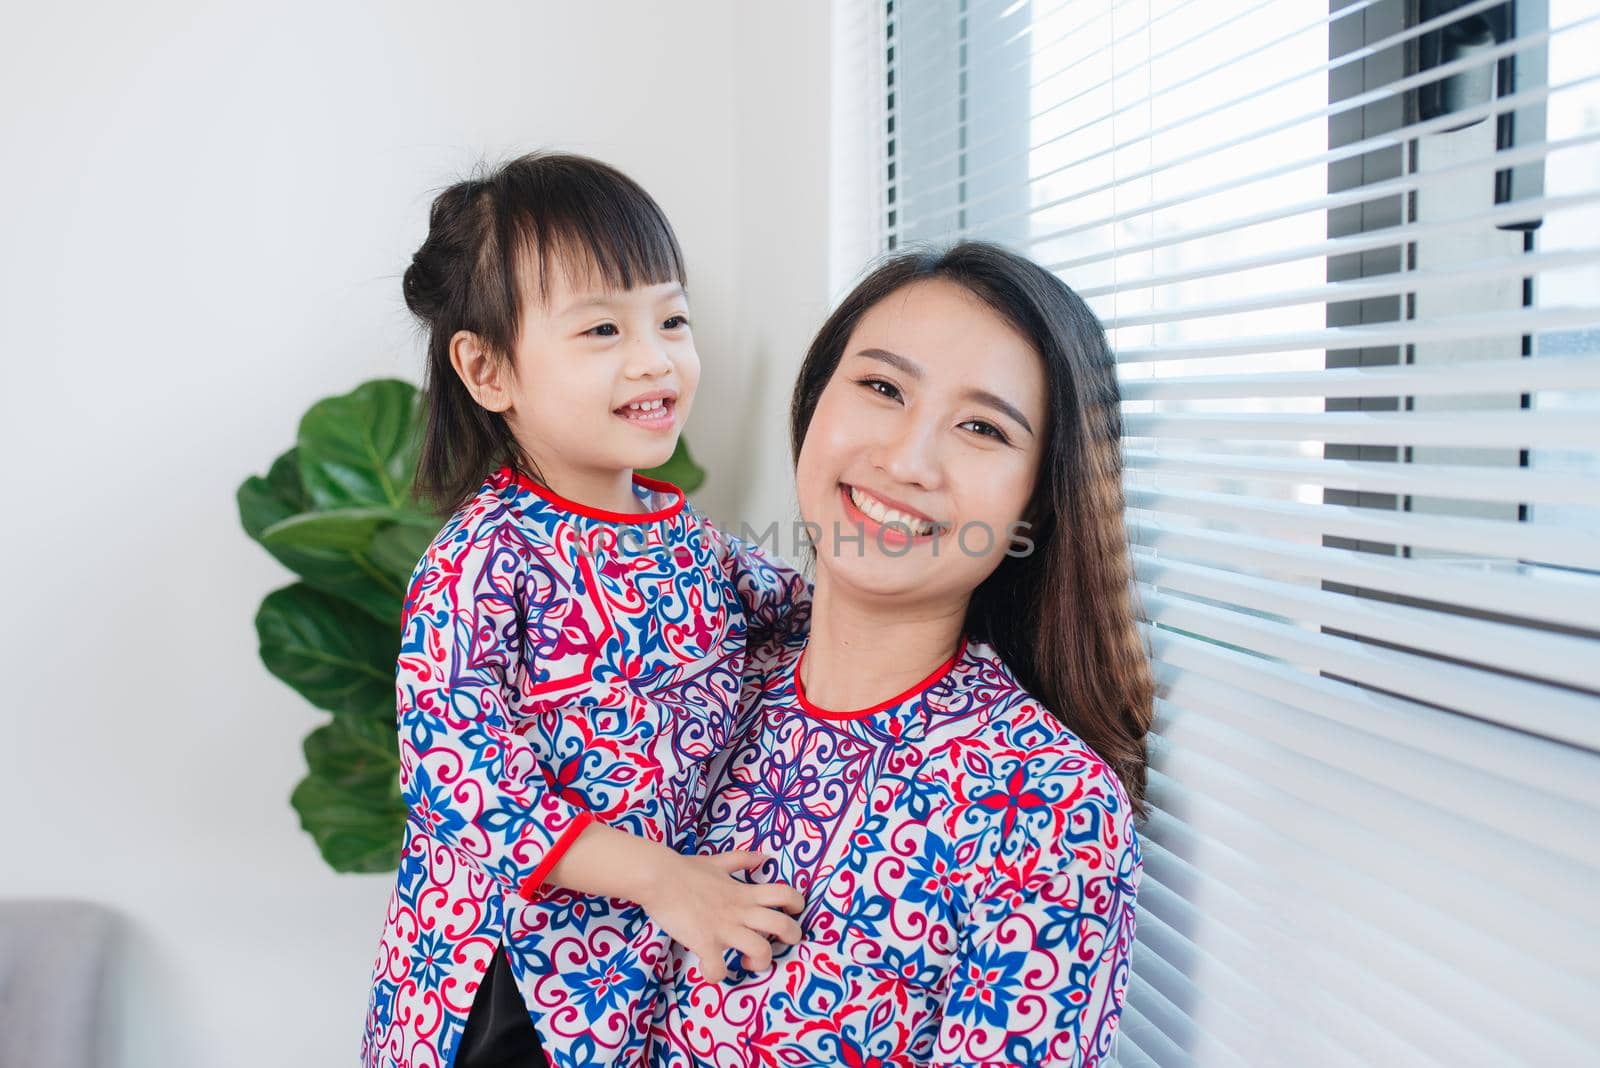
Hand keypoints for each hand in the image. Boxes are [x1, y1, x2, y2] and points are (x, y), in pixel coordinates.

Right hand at [637, 850, 805, 982]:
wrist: (658, 876)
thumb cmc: (685, 870)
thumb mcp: (718, 861)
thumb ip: (742, 860)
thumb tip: (764, 856)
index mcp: (744, 893)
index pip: (785, 894)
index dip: (797, 904)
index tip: (793, 913)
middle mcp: (740, 911)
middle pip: (783, 926)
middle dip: (791, 938)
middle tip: (779, 944)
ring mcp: (724, 928)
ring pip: (760, 951)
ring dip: (760, 963)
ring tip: (746, 963)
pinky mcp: (705, 942)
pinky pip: (718, 969)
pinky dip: (716, 975)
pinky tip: (710, 970)